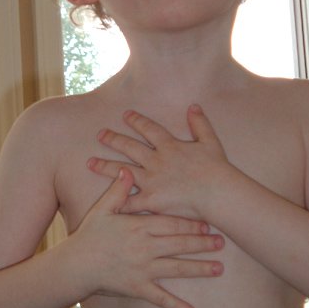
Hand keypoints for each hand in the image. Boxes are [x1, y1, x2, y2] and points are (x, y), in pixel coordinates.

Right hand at [75, 167, 223, 307]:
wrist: (75, 266)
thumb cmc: (89, 235)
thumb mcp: (103, 209)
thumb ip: (118, 190)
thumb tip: (127, 169)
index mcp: (139, 227)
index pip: (170, 223)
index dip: (191, 223)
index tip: (208, 222)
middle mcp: (145, 247)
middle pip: (179, 244)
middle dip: (202, 243)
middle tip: (222, 242)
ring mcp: (143, 269)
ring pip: (176, 269)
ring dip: (199, 269)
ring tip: (218, 269)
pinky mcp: (137, 288)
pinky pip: (160, 298)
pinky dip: (175, 305)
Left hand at [87, 105, 227, 217]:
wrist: (218, 193)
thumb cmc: (216, 169)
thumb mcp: (210, 141)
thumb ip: (200, 123)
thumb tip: (193, 106)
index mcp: (169, 146)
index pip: (149, 129)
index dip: (136, 121)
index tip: (125, 115)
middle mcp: (156, 161)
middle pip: (130, 147)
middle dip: (113, 139)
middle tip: (100, 134)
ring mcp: (151, 181)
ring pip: (122, 171)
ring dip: (105, 166)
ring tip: (90, 163)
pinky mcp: (152, 200)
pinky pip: (130, 202)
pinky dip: (118, 202)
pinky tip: (105, 201)